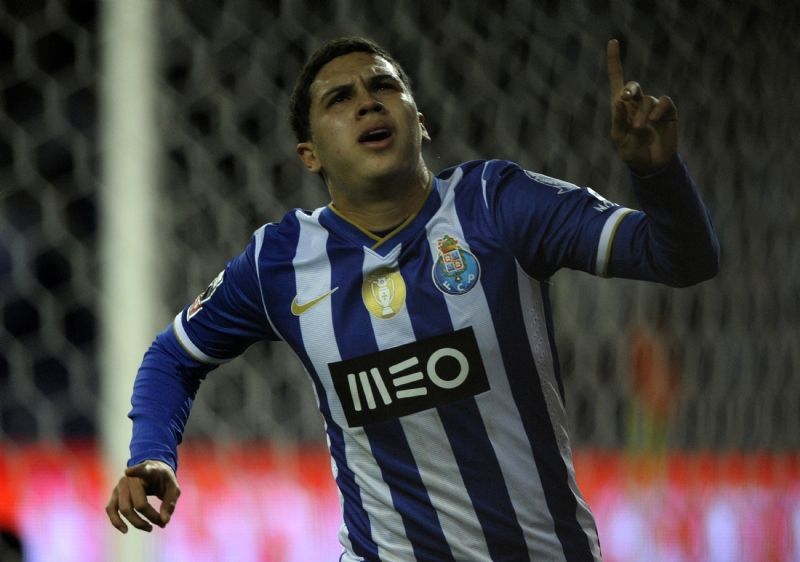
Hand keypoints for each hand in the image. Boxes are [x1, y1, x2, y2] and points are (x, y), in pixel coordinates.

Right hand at [106, 460, 180, 532]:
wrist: (152, 471)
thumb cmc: (163, 481)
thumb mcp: (173, 488)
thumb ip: (170, 503)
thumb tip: (164, 521)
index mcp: (149, 471)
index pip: (142, 469)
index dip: (135, 471)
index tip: (128, 472)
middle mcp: (131, 478)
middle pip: (138, 502)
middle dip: (151, 516)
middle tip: (162, 524)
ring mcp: (120, 486)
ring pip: (124, 508)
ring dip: (137, 522)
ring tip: (149, 528)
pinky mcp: (115, 494)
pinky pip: (111, 509)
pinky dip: (116, 521)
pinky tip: (125, 530)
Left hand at [607, 39, 677, 173]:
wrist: (650, 165)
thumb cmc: (631, 151)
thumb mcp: (620, 138)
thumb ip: (618, 120)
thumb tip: (619, 100)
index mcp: (621, 107)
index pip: (617, 79)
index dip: (614, 60)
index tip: (613, 42)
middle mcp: (636, 103)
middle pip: (633, 86)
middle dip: (630, 90)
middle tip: (624, 98)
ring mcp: (652, 107)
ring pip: (647, 100)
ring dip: (641, 113)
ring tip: (638, 129)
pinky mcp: (667, 112)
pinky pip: (664, 103)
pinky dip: (657, 109)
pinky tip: (653, 120)